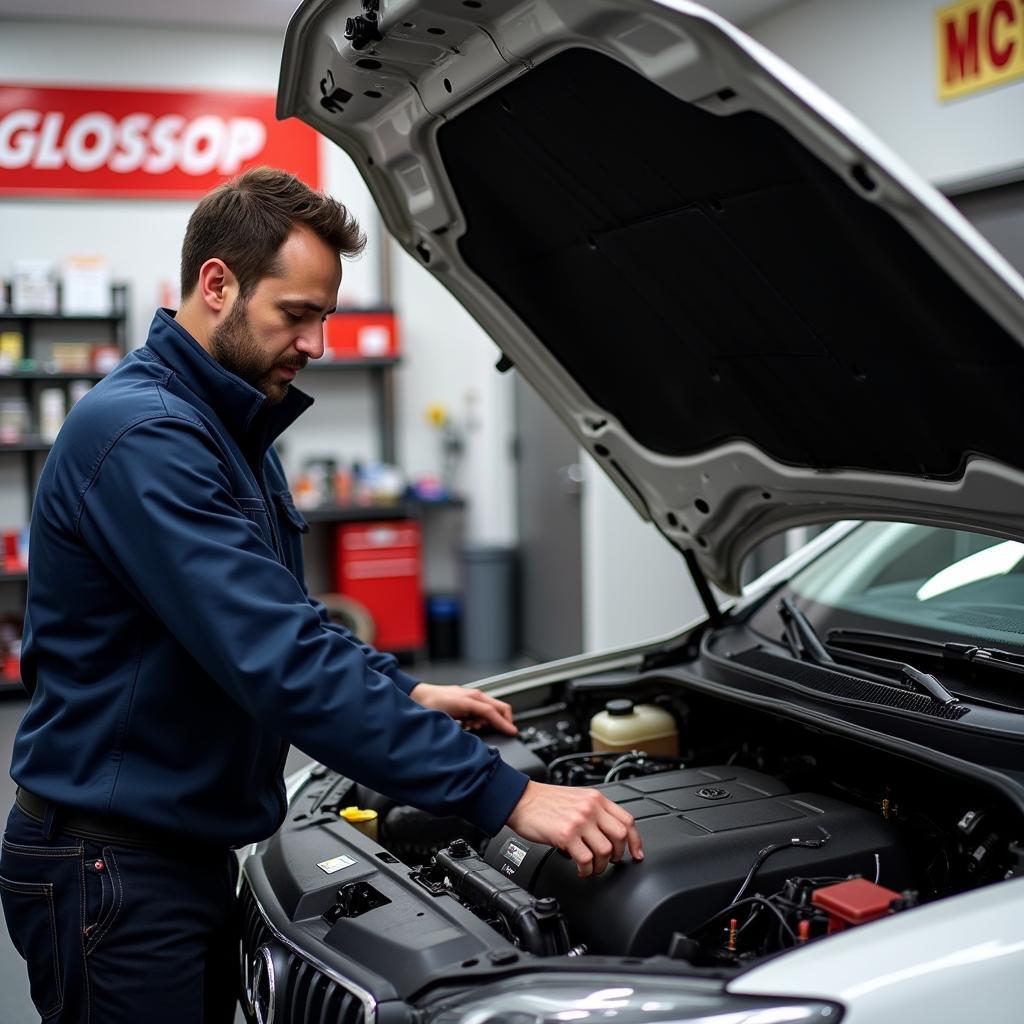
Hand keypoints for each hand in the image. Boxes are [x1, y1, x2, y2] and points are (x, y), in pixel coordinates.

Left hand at [409, 682, 516, 735]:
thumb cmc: (431, 704)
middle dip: (502, 722)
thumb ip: (467, 723)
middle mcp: (475, 695)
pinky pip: (483, 710)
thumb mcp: (449, 717)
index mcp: (472, 698)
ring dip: (489, 722)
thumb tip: (480, 731)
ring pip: (492, 710)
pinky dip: (482, 720)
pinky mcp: (469, 700)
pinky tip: (469, 725)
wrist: (419, 696)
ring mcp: (473, 696)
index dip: (504, 724)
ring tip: (473, 728)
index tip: (513, 732)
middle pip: (499, 708)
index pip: (494, 712)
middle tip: (496, 733)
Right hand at [506, 780, 643, 876]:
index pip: (627, 820)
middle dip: (617, 855)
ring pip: (605, 851)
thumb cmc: (545, 801)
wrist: (520, 800)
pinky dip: (586, 870)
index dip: (635, 841)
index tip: (636, 854)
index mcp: (596, 798)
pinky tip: (581, 870)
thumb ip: (594, 811)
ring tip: (592, 867)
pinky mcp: (566, 835)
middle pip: (620, 837)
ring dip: (600, 866)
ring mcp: (579, 821)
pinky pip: (586, 859)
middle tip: (609, 861)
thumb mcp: (577, 798)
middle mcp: (591, 808)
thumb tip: (608, 832)